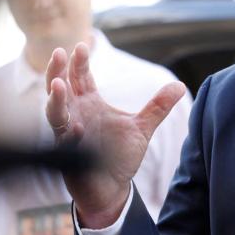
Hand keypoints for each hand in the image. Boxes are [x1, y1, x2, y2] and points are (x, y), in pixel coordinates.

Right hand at [46, 43, 185, 227]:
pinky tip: (76, 127)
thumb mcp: (142, 127)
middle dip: (58, 70)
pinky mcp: (68, 153)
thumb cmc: (120, 156)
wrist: (112, 187)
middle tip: (59, 53)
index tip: (82, 46)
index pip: (81, 76)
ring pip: (54, 111)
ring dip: (55, 98)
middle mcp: (76, 113)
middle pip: (60, 86)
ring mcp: (69, 132)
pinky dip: (69, 133)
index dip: (79, 62)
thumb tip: (180, 85)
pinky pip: (64, 140)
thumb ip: (157, 106)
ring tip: (58, 85)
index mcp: (90, 102)